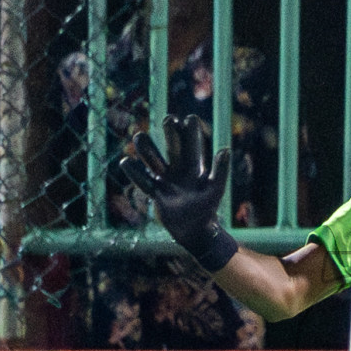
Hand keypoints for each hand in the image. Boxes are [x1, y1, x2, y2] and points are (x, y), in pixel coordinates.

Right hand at [120, 114, 237, 270]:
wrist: (195, 232)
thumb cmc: (207, 210)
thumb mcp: (216, 189)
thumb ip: (221, 170)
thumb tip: (225, 148)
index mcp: (195, 169)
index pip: (193, 147)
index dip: (191, 133)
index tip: (189, 118)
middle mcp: (179, 171)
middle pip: (173, 149)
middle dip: (170, 134)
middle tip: (168, 118)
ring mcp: (166, 181)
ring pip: (154, 161)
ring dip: (147, 149)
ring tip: (139, 136)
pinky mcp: (156, 193)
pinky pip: (143, 181)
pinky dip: (135, 173)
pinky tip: (125, 161)